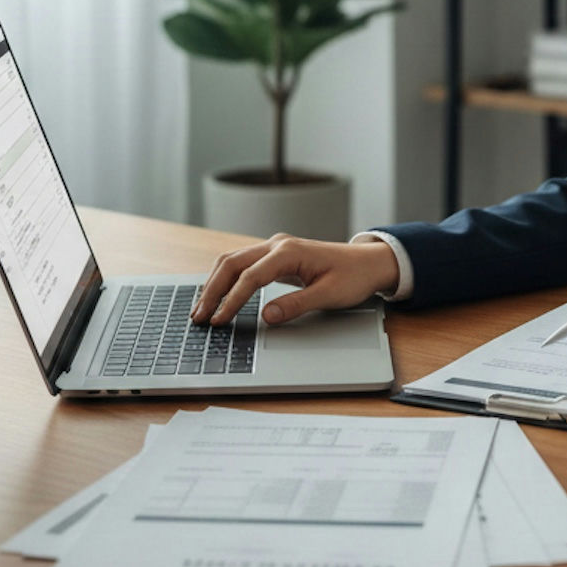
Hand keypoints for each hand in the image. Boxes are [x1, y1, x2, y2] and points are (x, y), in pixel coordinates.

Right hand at [190, 234, 399, 325]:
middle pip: (232, 264)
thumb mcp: (328, 295)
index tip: (219, 322)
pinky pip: (242, 263)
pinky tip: (217, 295)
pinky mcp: (275, 255)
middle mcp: (277, 244)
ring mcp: (275, 247)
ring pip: (233, 260)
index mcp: (289, 252)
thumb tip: (266, 316)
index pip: (250, 277)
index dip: (232, 301)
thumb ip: (296, 305)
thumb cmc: (352, 277)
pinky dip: (226, 279)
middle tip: (198, 317)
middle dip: (212, 290)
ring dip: (215, 283)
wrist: (368, 262)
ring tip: (201, 309)